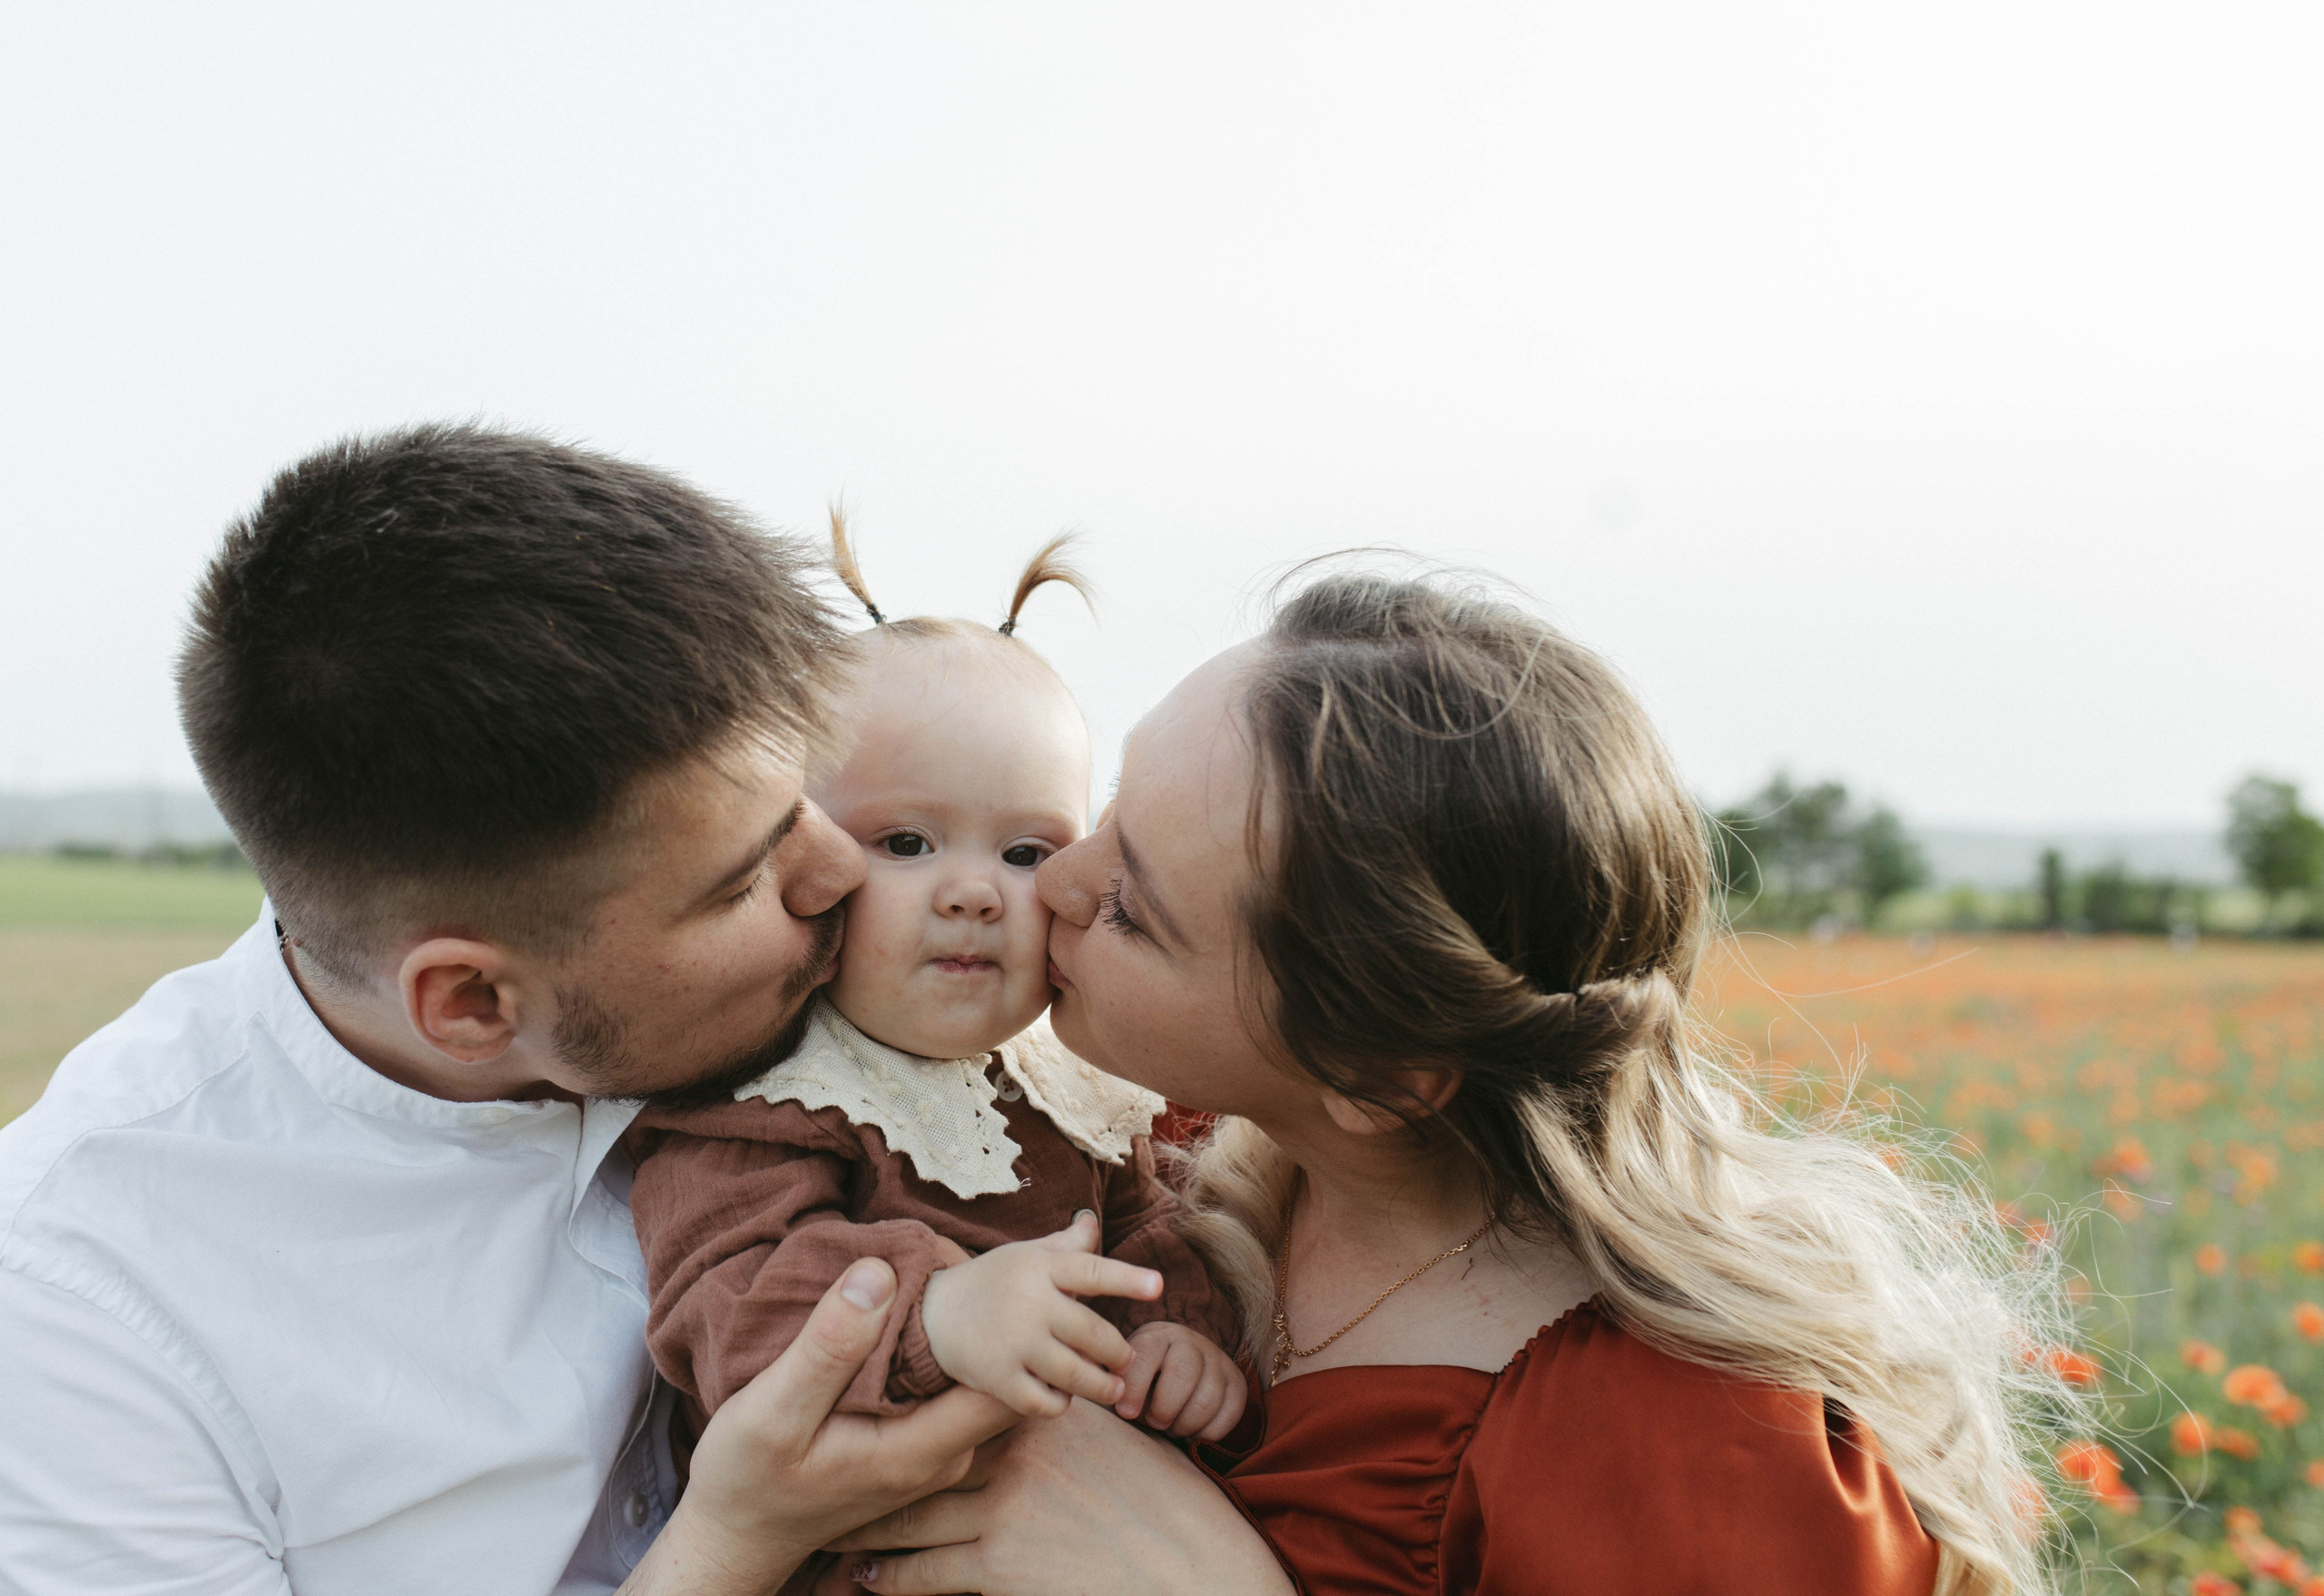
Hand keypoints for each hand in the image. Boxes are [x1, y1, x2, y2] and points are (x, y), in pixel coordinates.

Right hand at [616, 1258, 1014, 1595]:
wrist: (735, 1536)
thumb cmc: (746, 1480)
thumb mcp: (771, 1412)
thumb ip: (828, 1349)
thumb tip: (880, 1275)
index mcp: (921, 1450)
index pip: (1007, 1382)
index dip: (1008, 1324)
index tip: (977, 1274)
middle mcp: (946, 1457)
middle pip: (1005, 1377)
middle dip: (997, 1319)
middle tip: (963, 1261)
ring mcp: (937, 1454)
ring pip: (983, 1381)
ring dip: (974, 1332)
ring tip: (944, 1275)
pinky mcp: (920, 1444)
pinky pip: (957, 1390)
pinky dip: (950, 1350)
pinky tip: (922, 1313)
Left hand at [828, 1398, 1293, 1595]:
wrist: (1193, 1568)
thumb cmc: (1162, 1502)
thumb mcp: (1118, 1436)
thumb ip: (1072, 1405)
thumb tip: (1046, 1382)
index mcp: (1038, 1415)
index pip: (954, 1401)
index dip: (904, 1402)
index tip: (861, 1395)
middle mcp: (1013, 1454)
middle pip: (918, 1453)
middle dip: (865, 1457)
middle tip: (819, 1455)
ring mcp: (1003, 1510)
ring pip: (909, 1514)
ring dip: (863, 1523)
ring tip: (823, 1523)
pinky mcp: (1000, 1567)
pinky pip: (926, 1572)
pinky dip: (888, 1577)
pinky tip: (862, 1579)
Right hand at [920, 1210, 1162, 1418]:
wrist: (933, 1313)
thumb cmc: (993, 1280)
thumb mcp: (1026, 1255)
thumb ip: (1065, 1245)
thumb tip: (1092, 1220)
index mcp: (1040, 1268)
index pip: (1091, 1271)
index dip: (1127, 1279)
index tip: (1158, 1286)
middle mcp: (1029, 1303)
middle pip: (1093, 1334)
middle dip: (1119, 1353)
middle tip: (1127, 1360)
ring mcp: (1013, 1343)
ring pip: (1075, 1375)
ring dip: (1102, 1386)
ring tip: (1113, 1388)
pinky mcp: (998, 1379)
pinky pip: (1045, 1402)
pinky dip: (1061, 1404)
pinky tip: (1064, 1397)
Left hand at [1114, 1321, 1246, 1440]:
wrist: (1176, 1368)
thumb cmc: (1143, 1380)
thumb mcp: (1124, 1375)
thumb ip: (1118, 1386)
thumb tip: (1121, 1405)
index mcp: (1157, 1337)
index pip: (1146, 1356)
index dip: (1135, 1388)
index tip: (1126, 1413)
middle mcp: (1191, 1342)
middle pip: (1183, 1374)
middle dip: (1165, 1408)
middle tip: (1155, 1423)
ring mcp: (1218, 1360)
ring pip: (1208, 1398)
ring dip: (1186, 1424)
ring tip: (1172, 1429)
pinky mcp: (1236, 1382)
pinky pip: (1230, 1412)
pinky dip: (1209, 1433)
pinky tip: (1193, 1434)